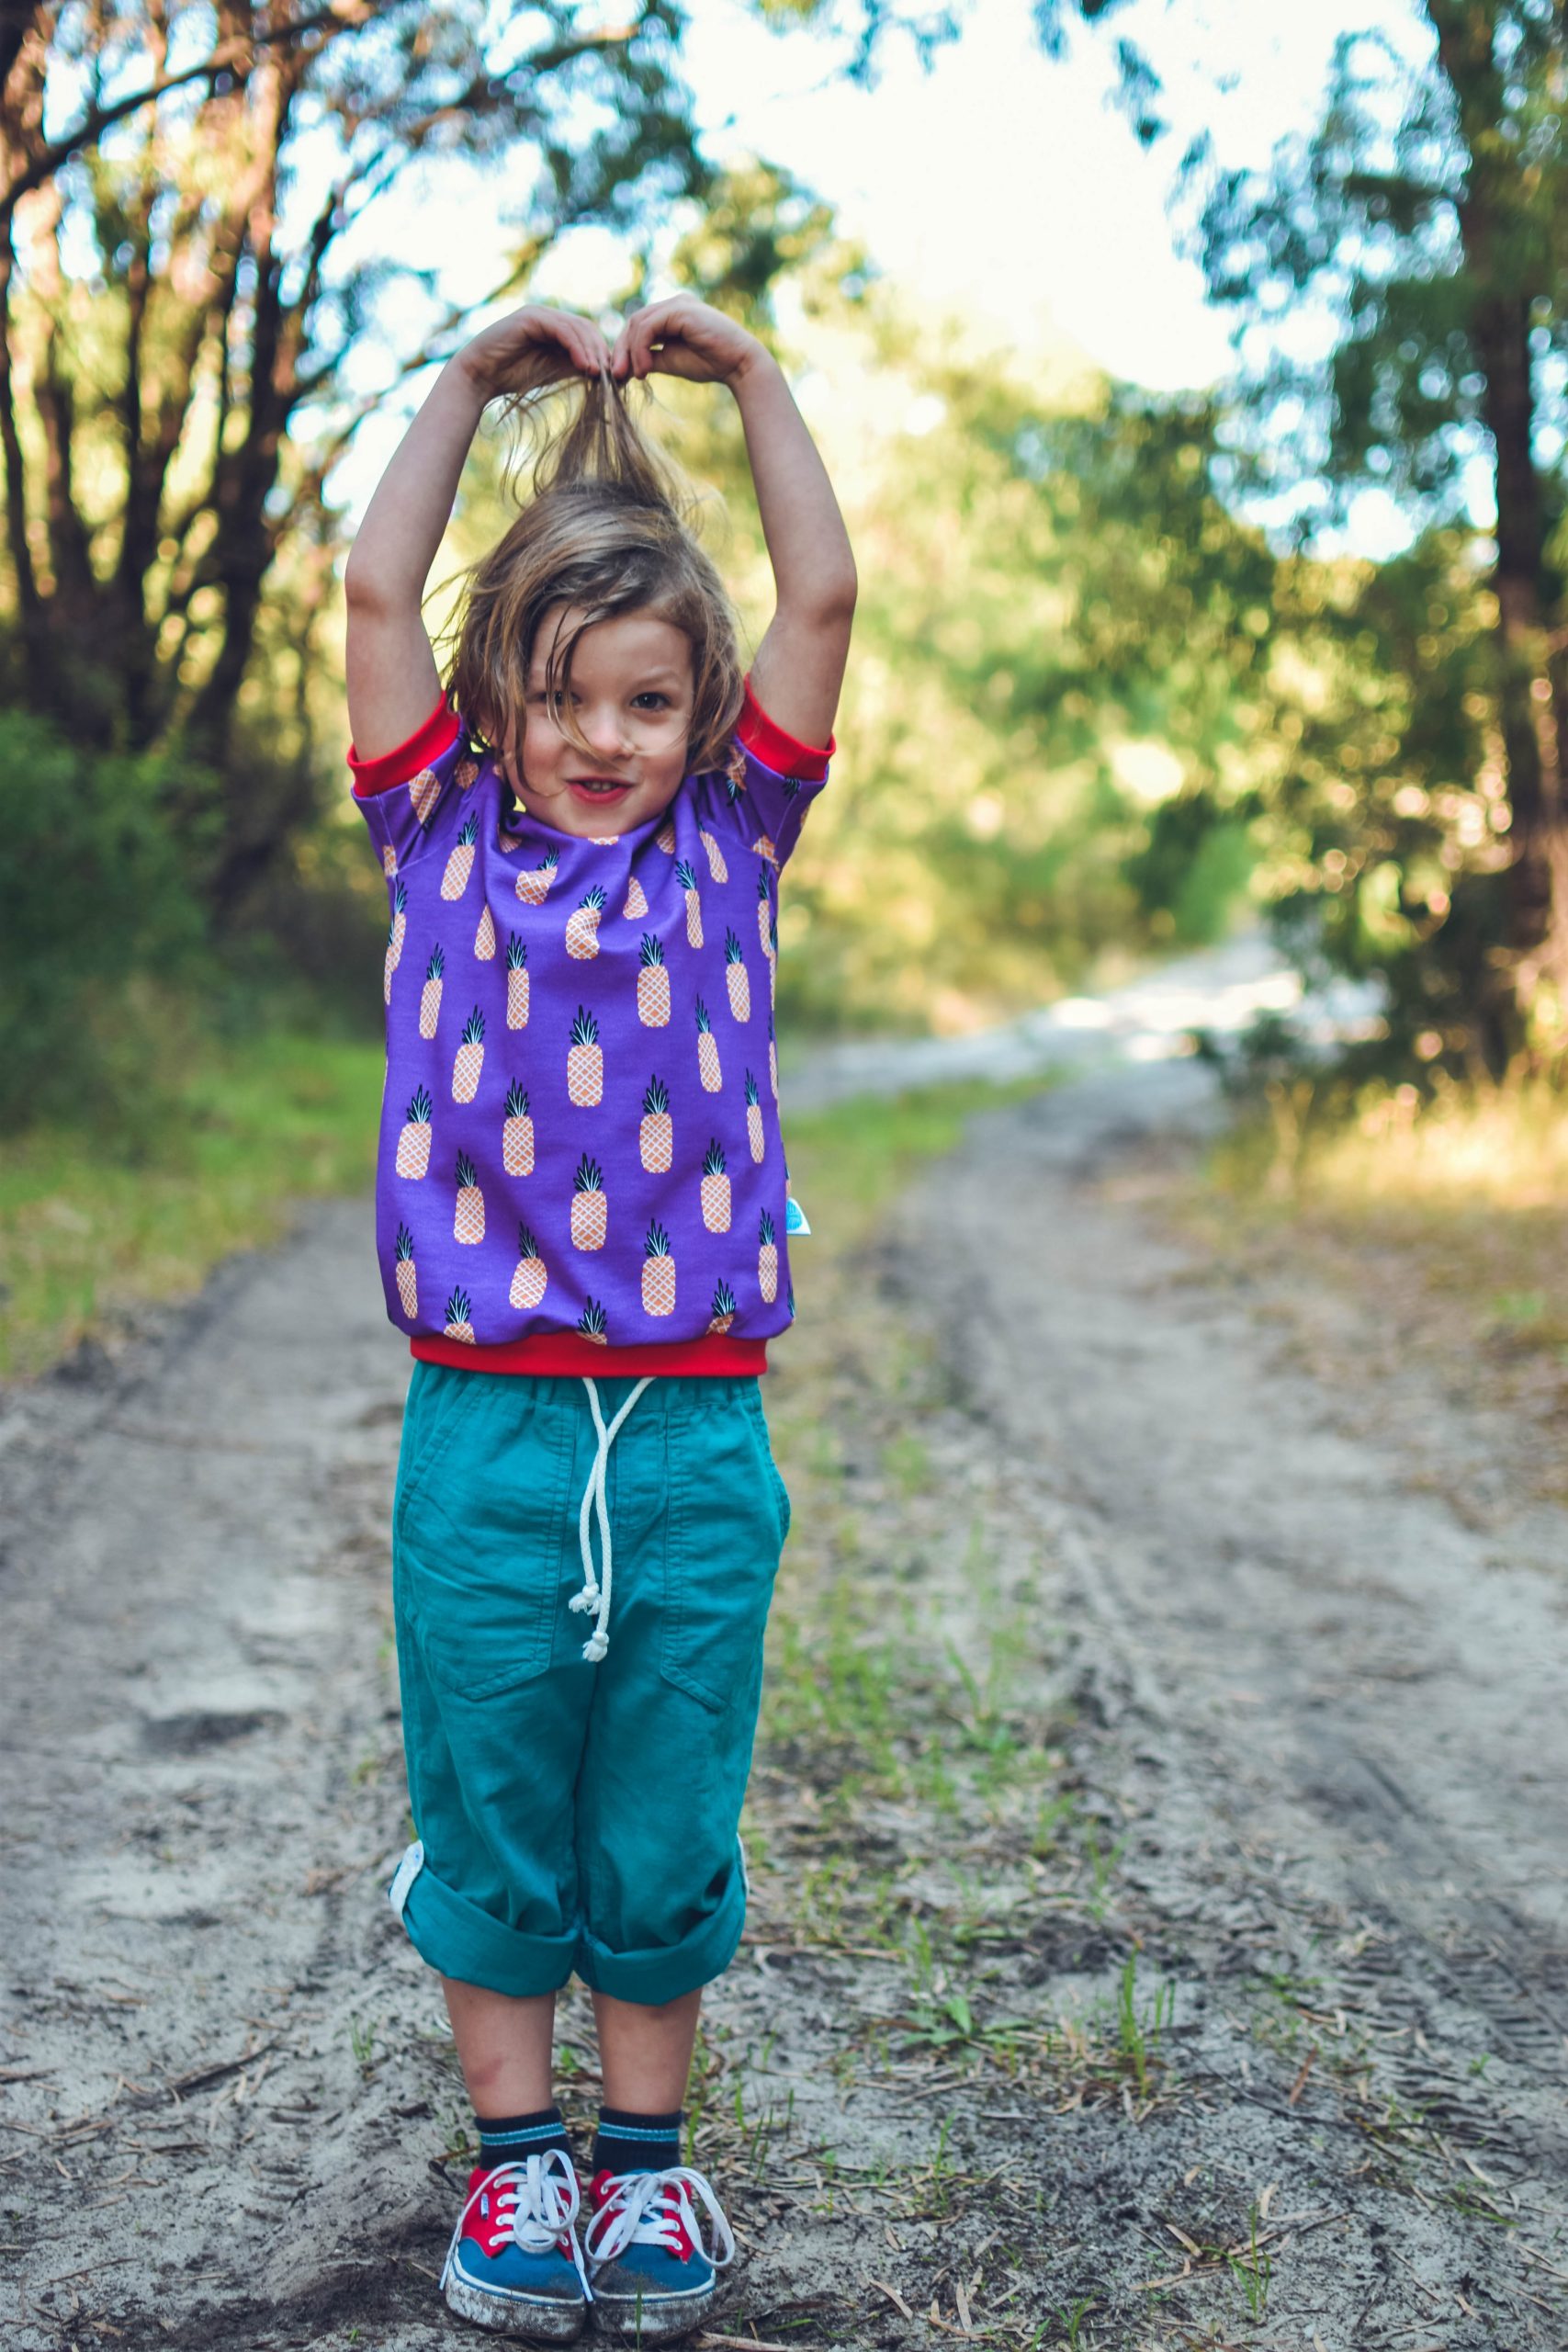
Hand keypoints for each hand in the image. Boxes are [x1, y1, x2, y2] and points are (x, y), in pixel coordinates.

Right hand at [456, 305, 611, 402]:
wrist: (480, 376)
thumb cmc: (513, 377)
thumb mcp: (554, 371)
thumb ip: (576, 365)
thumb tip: (605, 372)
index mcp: (555, 327)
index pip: (588, 334)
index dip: (603, 353)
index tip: (614, 377)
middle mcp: (549, 317)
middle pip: (586, 328)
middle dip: (601, 351)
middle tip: (611, 375)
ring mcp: (539, 314)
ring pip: (577, 328)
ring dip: (591, 351)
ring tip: (598, 373)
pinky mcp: (531, 318)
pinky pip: (562, 330)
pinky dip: (577, 347)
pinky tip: (584, 366)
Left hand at [610, 296, 765, 386]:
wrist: (739, 364)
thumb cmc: (711, 364)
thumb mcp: (671, 361)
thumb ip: (651, 357)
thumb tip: (627, 366)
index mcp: (672, 314)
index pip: (639, 326)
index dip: (625, 349)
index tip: (619, 375)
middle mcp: (673, 304)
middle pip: (634, 322)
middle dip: (622, 350)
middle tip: (616, 376)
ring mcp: (677, 304)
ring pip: (638, 323)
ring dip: (631, 352)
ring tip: (635, 375)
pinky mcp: (680, 309)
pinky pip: (649, 326)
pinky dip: (641, 348)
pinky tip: (644, 368)